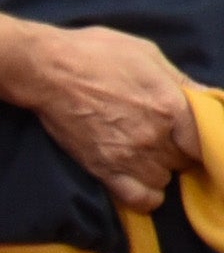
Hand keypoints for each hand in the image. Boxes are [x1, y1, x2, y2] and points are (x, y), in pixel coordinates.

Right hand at [28, 24, 207, 214]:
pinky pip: (141, 199)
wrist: (44, 69)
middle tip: (164, 135)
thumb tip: (209, 98)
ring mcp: (129, 157)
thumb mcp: (145, 54)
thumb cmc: (95, 53)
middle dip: (179, 149)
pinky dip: (146, 194)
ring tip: (146, 152)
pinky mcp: (104, 169)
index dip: (205, 141)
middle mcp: (155, 138)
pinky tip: (139, 177)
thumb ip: (180, 80)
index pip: (210, 143)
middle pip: (186, 161)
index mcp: (171, 107)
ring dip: (161, 168)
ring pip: (165, 179)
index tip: (194, 136)